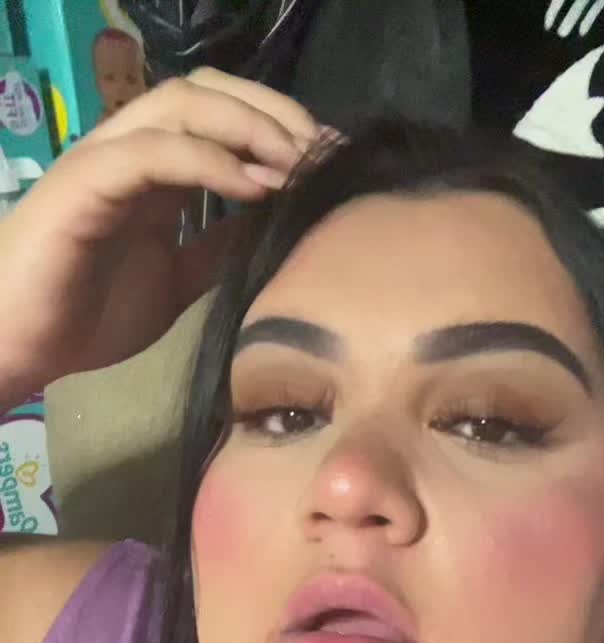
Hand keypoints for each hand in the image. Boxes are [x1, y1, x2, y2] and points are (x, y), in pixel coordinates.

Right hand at [0, 69, 322, 402]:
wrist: (20, 346)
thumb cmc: (85, 317)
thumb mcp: (175, 283)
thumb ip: (215, 250)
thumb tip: (268, 225)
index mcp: (154, 172)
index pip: (222, 116)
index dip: (279, 126)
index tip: (329, 160)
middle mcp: (131, 150)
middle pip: (209, 91)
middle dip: (274, 112)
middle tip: (323, 150)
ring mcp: (106, 159)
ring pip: (182, 104)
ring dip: (249, 125)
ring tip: (296, 161)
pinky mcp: (86, 181)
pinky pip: (154, 151)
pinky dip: (210, 161)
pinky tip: (253, 184)